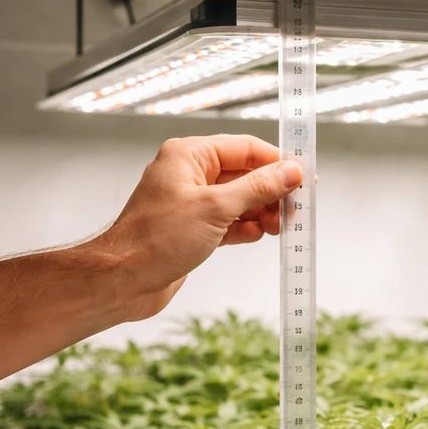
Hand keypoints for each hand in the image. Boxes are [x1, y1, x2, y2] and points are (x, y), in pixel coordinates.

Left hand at [92, 134, 302, 320]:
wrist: (123, 280)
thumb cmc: (155, 240)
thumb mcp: (216, 208)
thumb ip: (257, 188)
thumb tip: (290, 172)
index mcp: (189, 156)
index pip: (245, 148)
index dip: (277, 162)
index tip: (304, 178)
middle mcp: (190, 174)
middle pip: (246, 174)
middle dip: (272, 192)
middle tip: (294, 210)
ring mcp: (192, 202)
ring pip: (241, 200)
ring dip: (262, 212)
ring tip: (278, 227)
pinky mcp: (194, 228)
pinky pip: (231, 221)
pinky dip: (247, 228)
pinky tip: (257, 236)